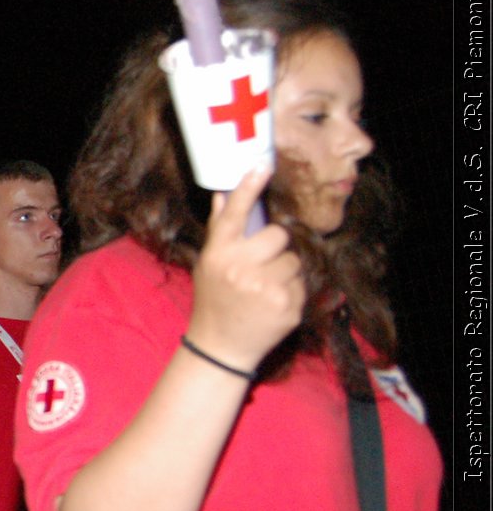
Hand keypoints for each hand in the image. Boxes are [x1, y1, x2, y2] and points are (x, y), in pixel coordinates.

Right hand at [188, 167, 304, 373]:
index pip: (234, 214)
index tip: (262, 164)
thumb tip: (222, 195)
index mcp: (218, 255)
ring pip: (293, 260)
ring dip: (284, 272)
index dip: (248, 187)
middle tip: (260, 267)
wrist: (221, 347)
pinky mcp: (287, 305)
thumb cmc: (214, 300)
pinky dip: (292, 292)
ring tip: (264, 290)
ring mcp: (265, 287)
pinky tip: (273, 304)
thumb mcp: (208, 265)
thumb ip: (219, 231)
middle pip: (277, 236)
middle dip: (274, 249)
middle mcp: (240, 268)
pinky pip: (302, 283)